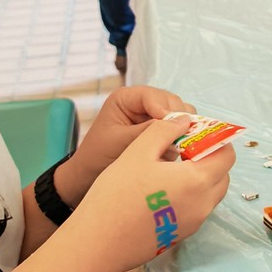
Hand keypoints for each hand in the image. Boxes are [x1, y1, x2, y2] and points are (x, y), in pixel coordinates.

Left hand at [55, 85, 192, 203]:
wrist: (90, 176)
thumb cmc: (98, 157)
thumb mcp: (122, 142)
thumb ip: (149, 131)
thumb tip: (179, 124)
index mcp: (126, 98)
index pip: (153, 96)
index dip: (165, 110)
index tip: (173, 127)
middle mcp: (142, 102)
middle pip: (171, 102)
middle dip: (176, 120)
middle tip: (178, 141)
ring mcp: (152, 115)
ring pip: (179, 114)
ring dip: (180, 130)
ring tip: (174, 147)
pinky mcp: (160, 129)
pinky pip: (178, 128)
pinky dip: (179, 138)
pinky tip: (171, 151)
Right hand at [67, 118, 235, 271]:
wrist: (97, 243)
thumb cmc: (116, 194)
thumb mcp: (138, 152)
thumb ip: (165, 131)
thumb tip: (184, 121)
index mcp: (198, 181)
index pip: (226, 155)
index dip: (213, 140)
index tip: (192, 133)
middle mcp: (203, 205)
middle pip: (221, 175)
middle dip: (208, 158)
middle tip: (182, 148)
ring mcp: (193, 224)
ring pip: (209, 194)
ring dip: (199, 177)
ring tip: (170, 169)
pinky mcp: (180, 235)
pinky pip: (195, 209)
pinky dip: (189, 196)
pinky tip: (160, 190)